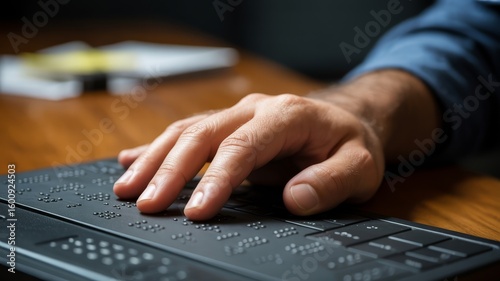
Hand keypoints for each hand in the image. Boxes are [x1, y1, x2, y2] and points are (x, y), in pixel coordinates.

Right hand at [113, 93, 384, 219]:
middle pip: (203, 135)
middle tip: (147, 204)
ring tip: (127, 187)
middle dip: (170, 171)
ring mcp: (238, 115)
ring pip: (187, 131)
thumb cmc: (350, 144)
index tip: (197, 211)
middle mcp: (255, 110)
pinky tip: (131, 159)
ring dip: (155, 159)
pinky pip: (187, 132)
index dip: (217, 179)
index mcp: (287, 115)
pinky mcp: (228, 126)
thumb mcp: (358, 165)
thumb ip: (330, 181)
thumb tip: (295, 199)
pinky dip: (157, 147)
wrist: (345, 122)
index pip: (242, 147)